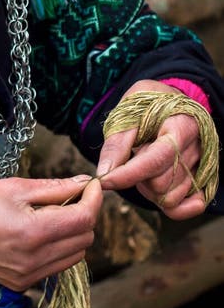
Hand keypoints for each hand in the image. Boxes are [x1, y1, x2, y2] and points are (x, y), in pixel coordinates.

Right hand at [0, 174, 101, 307]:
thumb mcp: (14, 187)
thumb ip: (54, 187)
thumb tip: (84, 182)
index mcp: (33, 232)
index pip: (84, 219)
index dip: (93, 199)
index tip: (90, 184)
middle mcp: (35, 260)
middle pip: (84, 239)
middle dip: (85, 214)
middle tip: (70, 194)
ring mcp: (29, 276)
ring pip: (75, 255)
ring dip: (73, 232)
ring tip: (53, 212)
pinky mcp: (23, 284)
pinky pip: (56, 265)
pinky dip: (58, 247)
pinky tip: (39, 230)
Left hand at [97, 79, 204, 219]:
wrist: (170, 101)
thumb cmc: (148, 104)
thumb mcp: (128, 112)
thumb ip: (117, 142)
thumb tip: (105, 172)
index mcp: (182, 124)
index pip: (158, 158)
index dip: (129, 173)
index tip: (105, 180)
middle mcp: (197, 148)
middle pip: (162, 182)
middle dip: (138, 177)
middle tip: (132, 157)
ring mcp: (202, 166)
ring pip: (171, 198)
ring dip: (150, 189)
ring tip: (144, 166)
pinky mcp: (203, 180)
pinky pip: (189, 207)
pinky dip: (170, 205)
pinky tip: (156, 190)